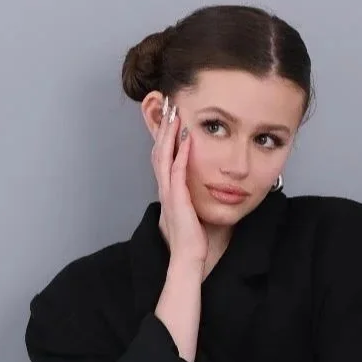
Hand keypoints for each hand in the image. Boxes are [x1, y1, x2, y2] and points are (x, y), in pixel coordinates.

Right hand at [152, 96, 207, 267]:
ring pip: (165, 156)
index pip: (162, 155)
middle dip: (163, 127)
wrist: (188, 256)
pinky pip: (178, 171)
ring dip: (169, 134)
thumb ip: (192, 193)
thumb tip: (202, 182)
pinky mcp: (178, 199)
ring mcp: (169, 192)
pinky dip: (182, 153)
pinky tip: (188, 138)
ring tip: (174, 114)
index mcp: (168, 189)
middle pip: (159, 150)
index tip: (170, 115)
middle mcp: (165, 188)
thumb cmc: (193, 237)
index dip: (164, 134)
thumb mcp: (192, 209)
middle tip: (167, 105)